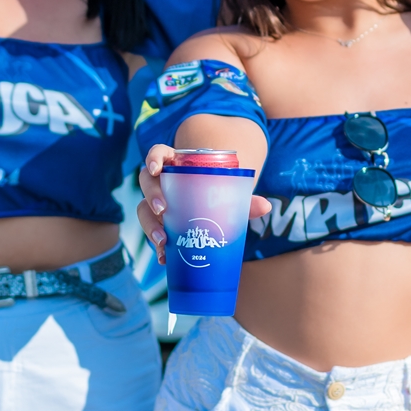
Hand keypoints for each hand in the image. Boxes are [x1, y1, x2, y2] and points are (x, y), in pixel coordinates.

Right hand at [137, 145, 270, 264]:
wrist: (214, 212)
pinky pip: (152, 233)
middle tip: (162, 210)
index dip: (153, 158)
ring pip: (143, 210)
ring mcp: (157, 203)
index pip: (157, 153)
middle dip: (151, 196)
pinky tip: (164, 257)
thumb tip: (266, 207)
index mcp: (176, 165)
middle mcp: (162, 182)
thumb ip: (245, 200)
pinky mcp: (158, 224)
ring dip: (150, 225)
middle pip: (146, 182)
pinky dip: (157, 247)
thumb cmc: (218, 195)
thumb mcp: (230, 195)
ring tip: (163, 241)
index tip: (157, 170)